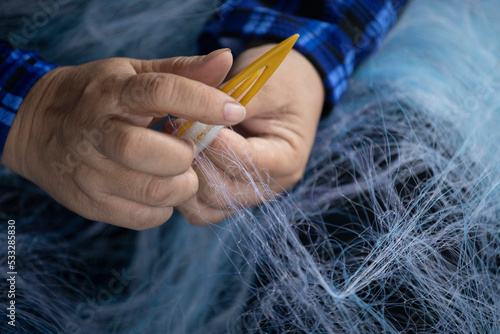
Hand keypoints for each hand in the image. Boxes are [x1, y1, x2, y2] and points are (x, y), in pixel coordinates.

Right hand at [0, 49, 246, 229]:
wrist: (38, 127)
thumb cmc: (99, 96)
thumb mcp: (134, 73)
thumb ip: (182, 71)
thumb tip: (225, 59)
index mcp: (113, 92)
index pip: (160, 92)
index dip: (202, 102)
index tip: (234, 111)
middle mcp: (97, 132)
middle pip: (150, 151)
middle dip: (185, 156)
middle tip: (189, 152)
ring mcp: (90, 171)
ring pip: (153, 191)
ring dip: (181, 186)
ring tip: (179, 173)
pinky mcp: (91, 203)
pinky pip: (143, 217)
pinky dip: (163, 208)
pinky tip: (159, 189)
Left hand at [176, 44, 323, 223]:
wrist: (289, 90)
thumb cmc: (281, 83)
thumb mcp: (265, 83)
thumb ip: (235, 101)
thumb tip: (199, 115)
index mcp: (287, 158)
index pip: (245, 161)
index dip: (214, 142)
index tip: (190, 117)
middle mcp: (270, 186)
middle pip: (223, 190)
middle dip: (195, 159)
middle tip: (175, 127)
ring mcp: (249, 195)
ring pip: (207, 204)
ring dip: (185, 175)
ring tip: (173, 142)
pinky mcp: (230, 196)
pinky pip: (200, 208)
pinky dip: (184, 188)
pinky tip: (176, 159)